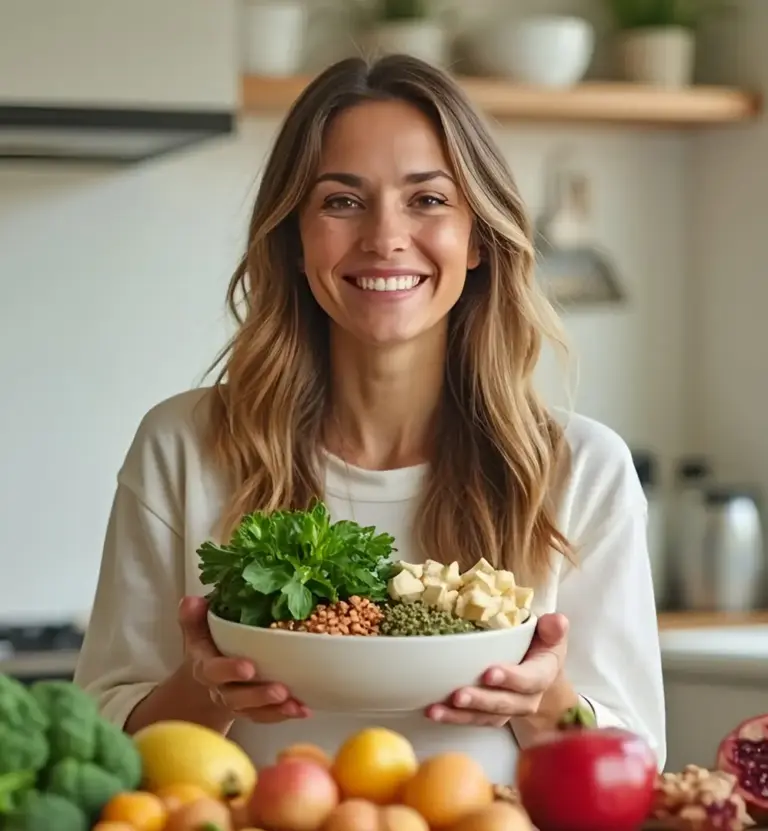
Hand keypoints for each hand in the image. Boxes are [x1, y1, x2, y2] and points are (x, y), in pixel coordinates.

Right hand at [179, 596, 310, 722]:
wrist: (202, 683)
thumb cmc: (206, 649)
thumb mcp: (196, 631)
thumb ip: (193, 617)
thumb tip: (191, 601)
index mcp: (206, 668)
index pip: (214, 671)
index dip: (230, 671)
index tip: (248, 668)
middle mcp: (221, 690)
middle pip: (237, 697)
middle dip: (259, 695)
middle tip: (280, 690)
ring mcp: (237, 703)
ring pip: (254, 711)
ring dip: (276, 709)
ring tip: (296, 705)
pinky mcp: (252, 711)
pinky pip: (266, 717)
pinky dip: (284, 714)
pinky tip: (303, 709)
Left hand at [426, 613, 569, 727]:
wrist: (540, 671)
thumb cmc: (541, 646)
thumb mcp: (550, 633)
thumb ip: (552, 628)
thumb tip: (557, 620)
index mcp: (543, 674)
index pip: (530, 680)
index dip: (511, 678)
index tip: (489, 673)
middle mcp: (527, 698)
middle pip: (504, 704)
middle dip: (481, 700)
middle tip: (459, 694)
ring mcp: (508, 709)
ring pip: (486, 717)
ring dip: (460, 715)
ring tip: (436, 710)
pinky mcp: (490, 715)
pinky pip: (473, 720)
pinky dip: (453, 718)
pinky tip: (433, 711)